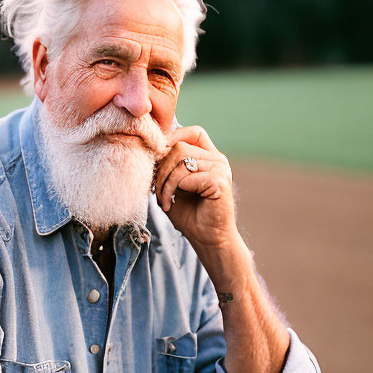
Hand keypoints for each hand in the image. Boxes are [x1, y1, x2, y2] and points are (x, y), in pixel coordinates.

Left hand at [154, 125, 235, 249]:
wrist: (207, 239)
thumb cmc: (190, 215)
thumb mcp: (173, 186)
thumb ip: (168, 167)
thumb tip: (152, 148)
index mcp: (210, 158)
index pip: (193, 133)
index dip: (173, 138)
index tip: (157, 159)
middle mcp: (218, 160)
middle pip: (180, 146)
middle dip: (161, 169)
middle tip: (156, 191)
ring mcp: (221, 169)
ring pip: (180, 160)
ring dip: (164, 182)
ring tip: (163, 200)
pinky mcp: (219, 181)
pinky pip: (185, 176)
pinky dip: (171, 190)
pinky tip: (170, 206)